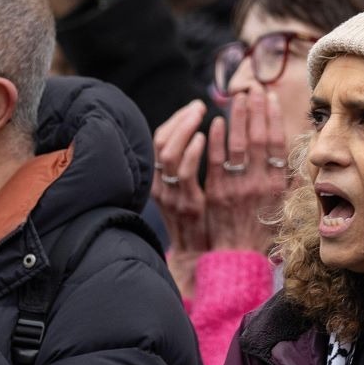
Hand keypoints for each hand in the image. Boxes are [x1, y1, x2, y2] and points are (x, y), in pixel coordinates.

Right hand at [153, 100, 214, 270]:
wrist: (202, 259)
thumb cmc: (202, 222)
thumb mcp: (189, 192)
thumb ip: (190, 167)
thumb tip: (201, 135)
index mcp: (162, 179)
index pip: (160, 139)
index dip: (176, 120)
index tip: (195, 106)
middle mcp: (162, 185)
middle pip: (161, 142)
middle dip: (180, 119)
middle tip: (200, 105)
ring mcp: (172, 195)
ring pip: (168, 153)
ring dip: (184, 128)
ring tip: (202, 113)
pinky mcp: (186, 205)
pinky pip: (184, 174)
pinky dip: (191, 152)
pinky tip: (203, 137)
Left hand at [202, 89, 288, 253]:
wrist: (238, 258)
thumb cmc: (261, 232)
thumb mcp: (281, 204)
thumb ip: (287, 179)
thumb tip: (297, 155)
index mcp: (277, 184)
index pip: (276, 142)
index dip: (273, 117)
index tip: (270, 97)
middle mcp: (260, 183)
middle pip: (258, 138)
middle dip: (255, 109)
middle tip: (253, 88)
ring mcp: (238, 187)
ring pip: (238, 145)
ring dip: (237, 118)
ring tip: (236, 97)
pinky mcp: (217, 193)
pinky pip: (217, 162)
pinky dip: (217, 140)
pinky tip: (216, 122)